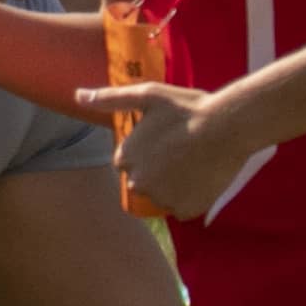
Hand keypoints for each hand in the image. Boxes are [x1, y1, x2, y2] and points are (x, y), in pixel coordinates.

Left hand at [73, 77, 263, 222]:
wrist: (227, 127)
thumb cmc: (186, 108)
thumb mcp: (147, 95)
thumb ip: (110, 98)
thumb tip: (78, 95)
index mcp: (125, 159)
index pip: (127, 161)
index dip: (146, 149)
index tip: (163, 137)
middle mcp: (139, 184)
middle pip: (144, 180)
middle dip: (157, 168)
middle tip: (179, 148)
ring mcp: (163, 199)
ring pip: (163, 195)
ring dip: (173, 183)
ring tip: (192, 160)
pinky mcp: (187, 210)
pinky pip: (183, 206)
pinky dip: (190, 195)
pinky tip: (200, 175)